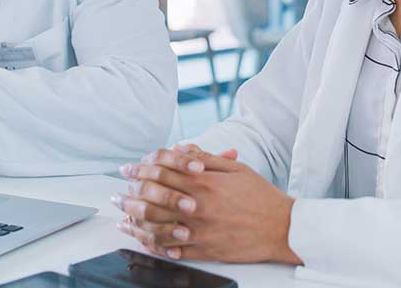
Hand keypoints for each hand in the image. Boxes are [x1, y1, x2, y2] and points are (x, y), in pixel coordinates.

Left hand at [112, 145, 302, 264]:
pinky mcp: (205, 250)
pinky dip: (155, 245)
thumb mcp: (235, 169)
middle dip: (129, 194)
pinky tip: (145, 241)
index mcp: (205, 183)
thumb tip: (180, 149)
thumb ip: (204, 158)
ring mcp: (200, 231)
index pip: (162, 171)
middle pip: (152, 199)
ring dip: (135, 222)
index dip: (140, 168)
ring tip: (123, 219)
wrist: (283, 227)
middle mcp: (198, 207)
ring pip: (157, 227)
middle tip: (118, 194)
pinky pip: (173, 250)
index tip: (128, 169)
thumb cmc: (261, 197)